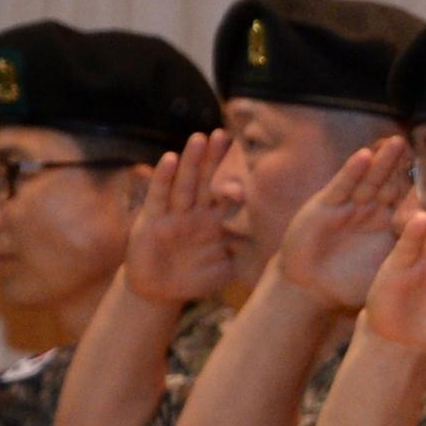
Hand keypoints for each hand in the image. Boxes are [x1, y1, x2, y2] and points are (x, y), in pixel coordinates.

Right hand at [124, 132, 239, 306]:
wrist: (161, 292)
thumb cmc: (196, 278)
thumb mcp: (226, 268)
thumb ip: (244, 256)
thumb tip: (273, 249)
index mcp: (214, 221)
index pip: (226, 195)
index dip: (236, 180)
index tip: (252, 161)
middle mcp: (195, 212)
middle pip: (205, 180)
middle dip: (214, 158)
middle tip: (224, 133)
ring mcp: (173, 214)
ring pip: (184, 182)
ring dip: (192, 160)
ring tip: (200, 137)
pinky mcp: (152, 220)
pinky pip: (159, 196)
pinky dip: (164, 177)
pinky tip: (170, 158)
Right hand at [276, 137, 413, 309]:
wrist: (312, 290)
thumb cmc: (353, 286)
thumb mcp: (391, 275)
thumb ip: (420, 268)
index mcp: (393, 227)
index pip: (416, 206)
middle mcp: (374, 212)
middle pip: (394, 185)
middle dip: (406, 168)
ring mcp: (351, 207)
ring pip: (371, 180)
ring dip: (384, 162)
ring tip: (399, 143)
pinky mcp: (326, 206)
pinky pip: (342, 185)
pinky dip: (352, 171)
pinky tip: (365, 156)